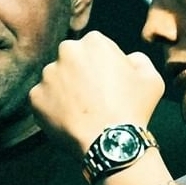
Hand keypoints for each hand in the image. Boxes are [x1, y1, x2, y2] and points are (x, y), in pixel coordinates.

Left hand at [29, 31, 164, 156]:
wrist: (110, 142)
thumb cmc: (133, 109)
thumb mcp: (151, 78)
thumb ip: (138, 60)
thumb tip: (128, 59)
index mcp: (93, 42)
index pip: (94, 47)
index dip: (102, 65)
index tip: (108, 82)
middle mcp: (66, 52)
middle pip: (71, 59)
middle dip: (79, 73)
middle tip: (92, 96)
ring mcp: (47, 75)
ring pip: (55, 79)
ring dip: (64, 90)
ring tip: (81, 111)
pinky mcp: (35, 96)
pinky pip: (43, 99)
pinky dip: (52, 108)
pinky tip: (69, 119)